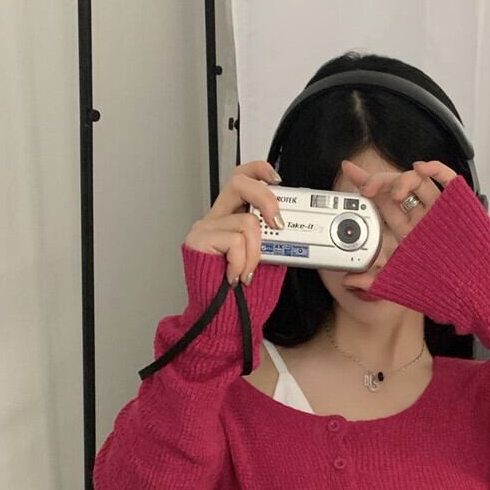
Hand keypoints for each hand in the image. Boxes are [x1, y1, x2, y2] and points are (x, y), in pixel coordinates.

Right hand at [183, 159, 283, 286]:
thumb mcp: (263, 260)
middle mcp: (216, 218)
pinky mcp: (199, 240)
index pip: (240, 179)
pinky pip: (236, 241)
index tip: (276, 179)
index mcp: (230, 217)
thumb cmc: (239, 295)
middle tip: (278, 224)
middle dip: (266, 199)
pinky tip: (235, 276)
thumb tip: (289, 227)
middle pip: (239, 183)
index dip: (258, 171)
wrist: (220, 318)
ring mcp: (205, 227)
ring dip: (255, 253)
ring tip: (247, 272)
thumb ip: (271, 240)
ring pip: (247, 222)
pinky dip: (242, 262)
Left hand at [339, 158, 457, 278]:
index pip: (383, 202)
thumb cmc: (440, 290)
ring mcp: (440, 210)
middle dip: (378, 181)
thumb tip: (348, 280)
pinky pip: (448, 179)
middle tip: (366, 188)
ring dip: (402, 179)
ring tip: (394, 193)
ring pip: (418, 181)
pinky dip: (435, 168)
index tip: (349, 171)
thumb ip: (372, 281)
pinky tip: (421, 168)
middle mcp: (422, 218)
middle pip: (397, 187)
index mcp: (408, 232)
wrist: (469, 294)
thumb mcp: (398, 284)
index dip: (366, 184)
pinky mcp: (459, 205)